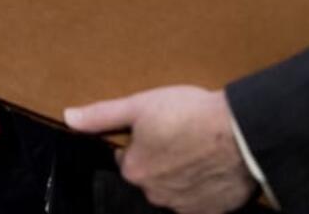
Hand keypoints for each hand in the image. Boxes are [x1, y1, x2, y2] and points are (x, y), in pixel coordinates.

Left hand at [64, 85, 255, 213]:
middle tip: (181, 137)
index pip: (128, 159)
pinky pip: (200, 202)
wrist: (240, 133)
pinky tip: (212, 168)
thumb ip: (101, 115)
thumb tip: (68, 118)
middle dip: (161, 160)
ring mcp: (183, 207)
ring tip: (199, 150)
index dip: (141, 141)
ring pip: (174, 190)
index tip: (160, 128)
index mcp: (133, 171)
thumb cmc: (189, 115)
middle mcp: (154, 195)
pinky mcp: (210, 212)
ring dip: (181, 175)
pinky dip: (203, 189)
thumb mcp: (139, 105)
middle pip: (151, 176)